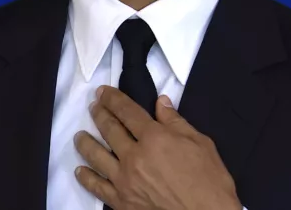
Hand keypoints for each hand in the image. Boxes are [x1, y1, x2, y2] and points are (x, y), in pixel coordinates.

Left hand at [73, 86, 241, 209]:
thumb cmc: (210, 183)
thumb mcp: (201, 144)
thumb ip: (176, 122)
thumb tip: (161, 102)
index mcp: (154, 138)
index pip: (127, 111)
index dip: (113, 99)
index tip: (102, 92)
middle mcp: (134, 156)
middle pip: (109, 129)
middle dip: (99, 114)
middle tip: (93, 107)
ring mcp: (125, 180)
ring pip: (96, 156)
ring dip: (86, 142)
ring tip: (80, 135)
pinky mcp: (121, 202)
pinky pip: (97, 187)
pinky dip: (86, 177)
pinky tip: (80, 170)